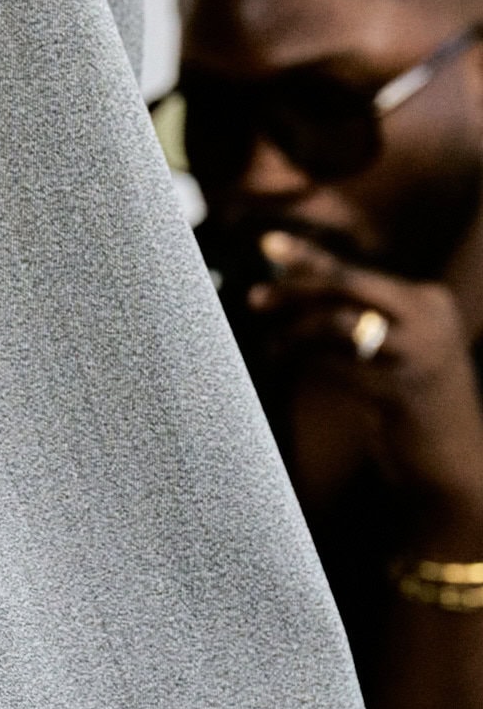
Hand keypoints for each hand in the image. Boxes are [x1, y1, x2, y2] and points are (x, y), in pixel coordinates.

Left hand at [248, 231, 482, 517]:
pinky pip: (333, 366)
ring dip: (293, 332)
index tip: (269, 244)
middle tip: (256, 297)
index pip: (357, 271)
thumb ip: (359, 316)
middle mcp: (430, 320)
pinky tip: (285, 367)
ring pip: (335, 324)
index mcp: (430, 301)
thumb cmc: (412, 403)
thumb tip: (292, 283)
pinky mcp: (399, 393)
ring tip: (273, 345)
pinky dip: (303, 363)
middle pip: (346, 286)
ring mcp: (418, 356)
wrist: (453, 464)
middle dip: (295, 288)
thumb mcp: (400, 349)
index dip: (309, 257)